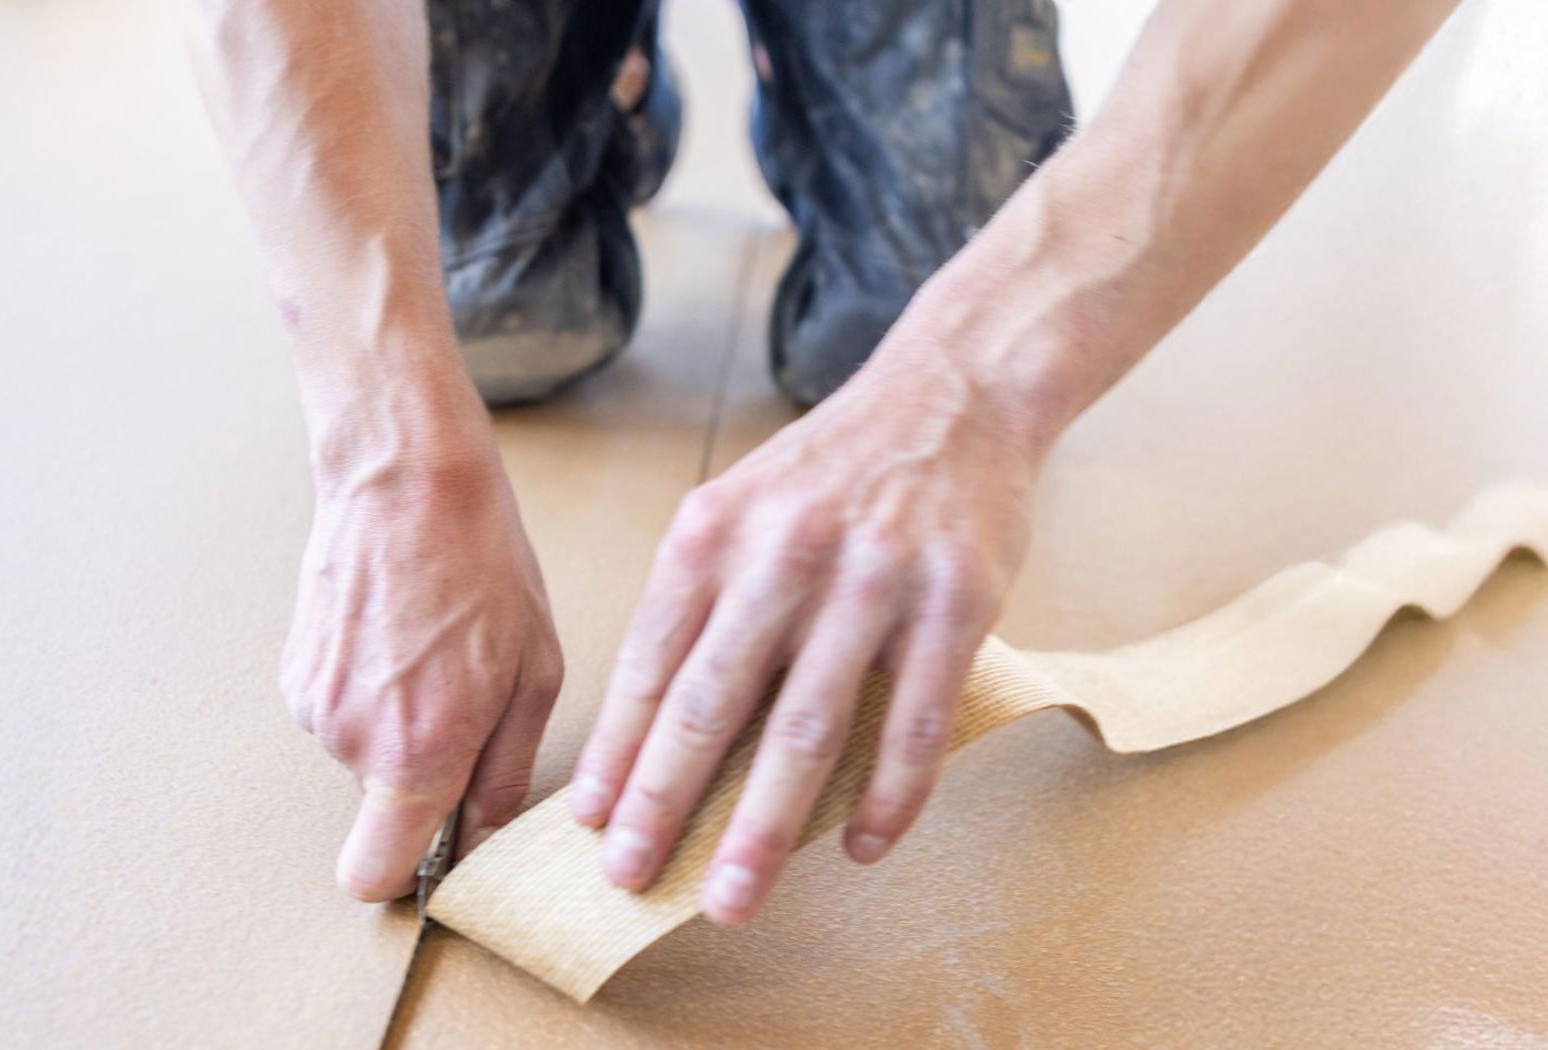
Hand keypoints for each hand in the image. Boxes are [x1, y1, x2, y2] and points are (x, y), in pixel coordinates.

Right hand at [286, 444, 563, 901]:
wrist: (405, 479)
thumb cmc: (482, 565)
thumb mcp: (533, 673)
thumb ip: (505, 769)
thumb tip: (482, 830)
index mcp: (417, 753)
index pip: (373, 876)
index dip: (404, 873)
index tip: (435, 849)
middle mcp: (351, 741)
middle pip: (383, 806)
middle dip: (424, 772)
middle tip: (466, 698)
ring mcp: (314, 706)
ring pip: (363, 754)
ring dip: (399, 722)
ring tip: (434, 651)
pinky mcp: (295, 672)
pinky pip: (341, 711)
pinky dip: (370, 688)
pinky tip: (400, 633)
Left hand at [566, 336, 1048, 923]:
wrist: (953, 394)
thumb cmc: (829, 474)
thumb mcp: (736, 511)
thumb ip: (695, 605)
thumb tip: (639, 732)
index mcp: (713, 532)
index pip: (652, 662)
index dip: (618, 749)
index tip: (592, 824)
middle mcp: (785, 553)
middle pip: (714, 702)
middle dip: (665, 802)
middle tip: (631, 878)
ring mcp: (874, 577)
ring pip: (808, 724)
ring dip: (765, 824)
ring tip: (732, 896)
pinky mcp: (955, 600)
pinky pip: (916, 720)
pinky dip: (889, 795)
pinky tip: (862, 848)